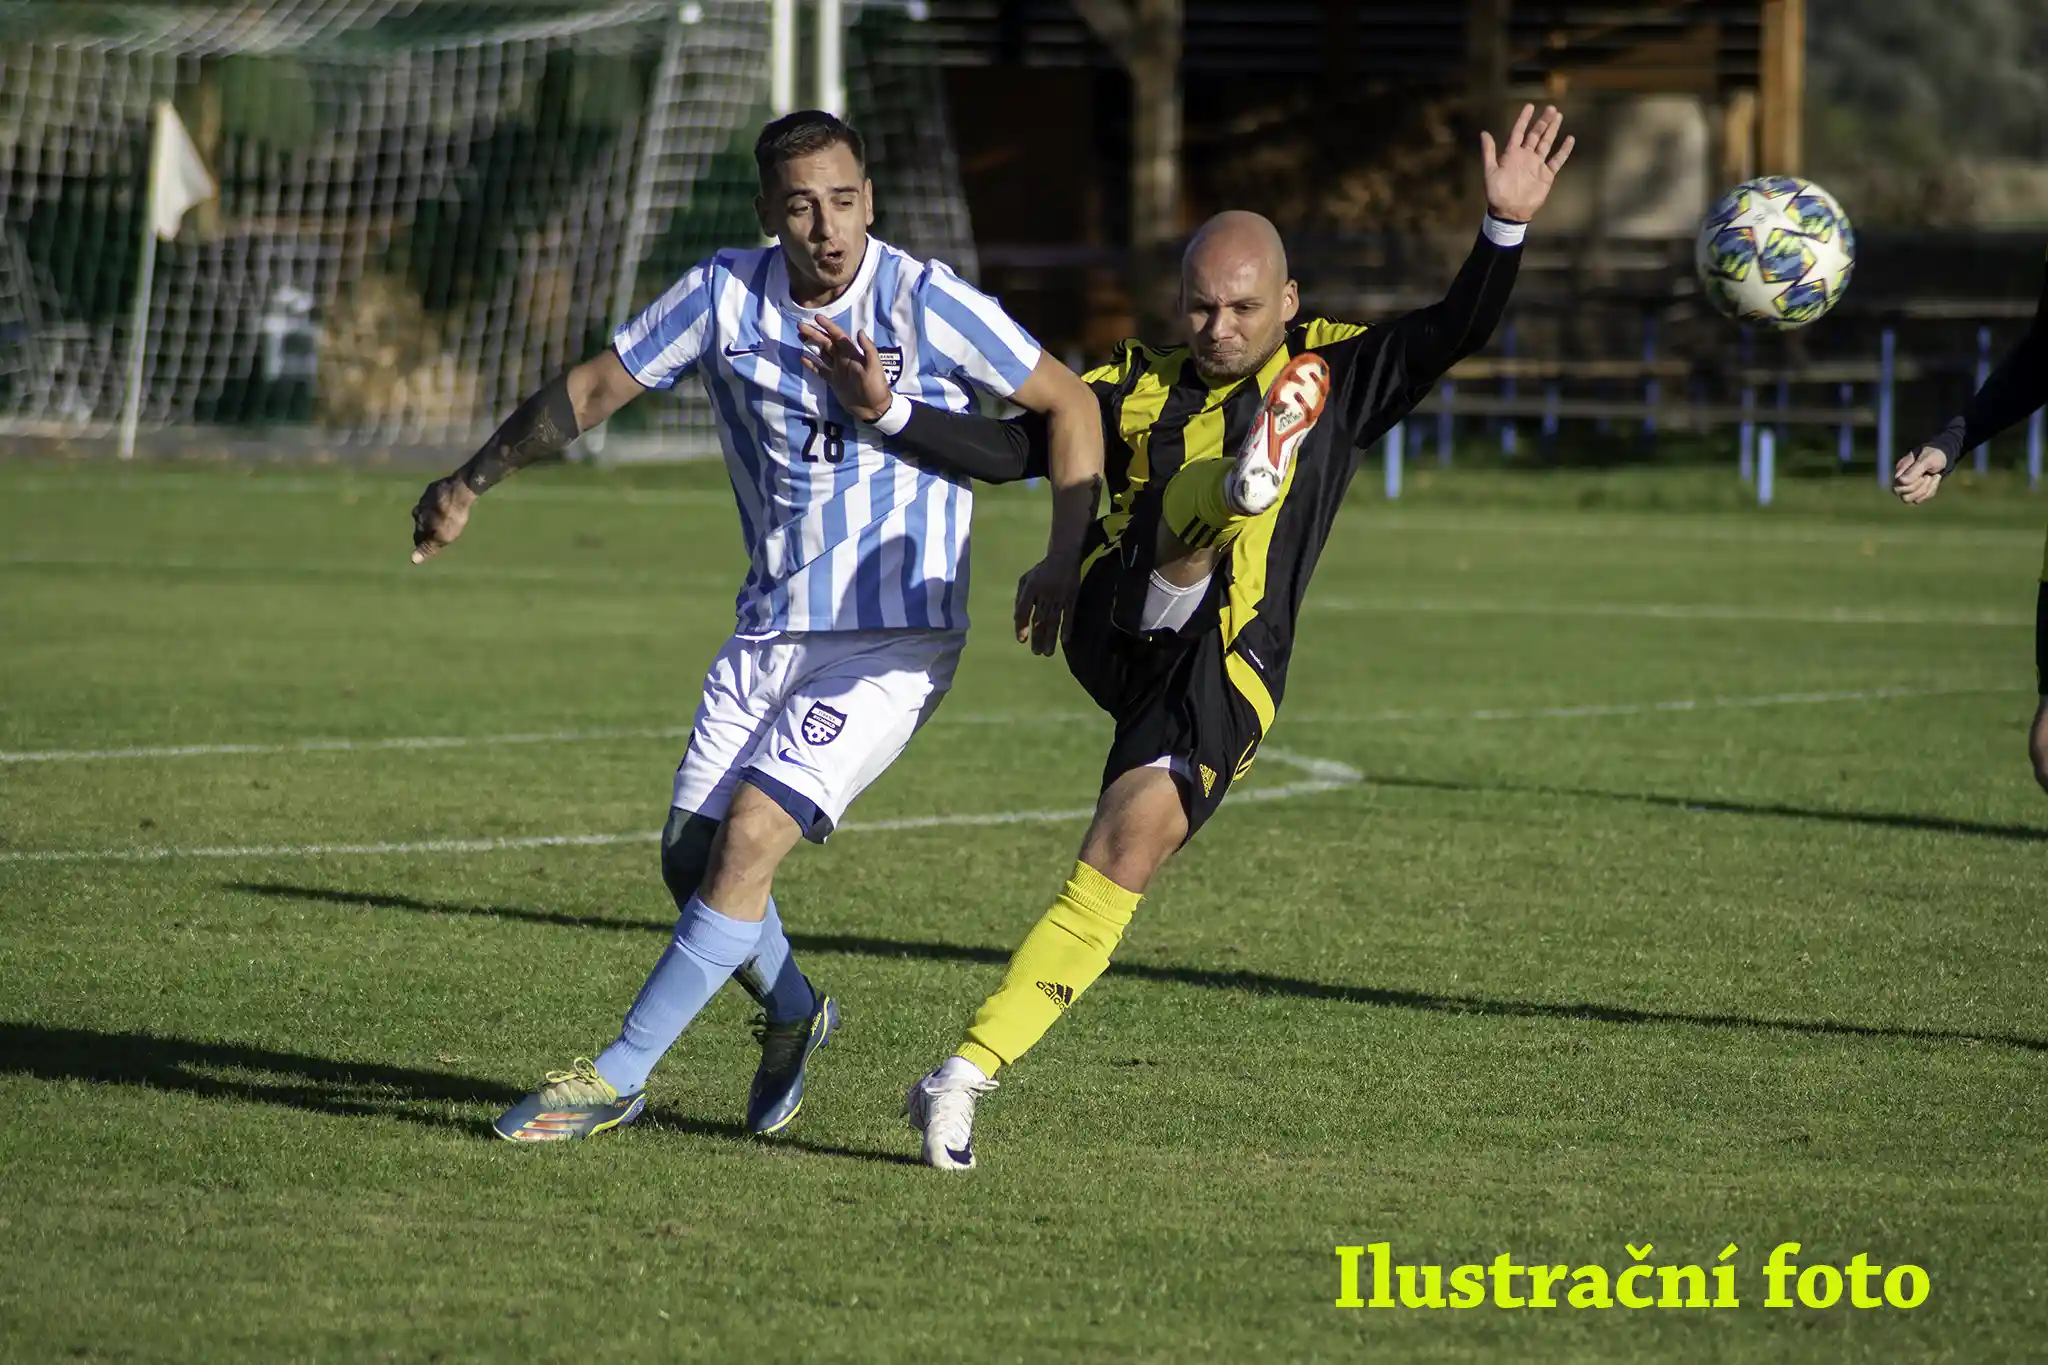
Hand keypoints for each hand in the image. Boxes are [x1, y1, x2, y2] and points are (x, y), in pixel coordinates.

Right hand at [410, 475, 476, 563]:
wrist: (459, 490)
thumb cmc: (451, 516)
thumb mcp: (442, 536)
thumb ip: (428, 547)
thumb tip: (413, 560)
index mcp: (418, 521)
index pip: (418, 536)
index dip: (423, 543)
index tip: (428, 548)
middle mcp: (418, 508)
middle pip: (421, 522)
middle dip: (427, 529)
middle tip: (435, 534)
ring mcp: (425, 496)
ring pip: (427, 510)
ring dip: (432, 515)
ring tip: (441, 520)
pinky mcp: (435, 487)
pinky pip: (435, 500)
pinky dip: (439, 505)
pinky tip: (446, 506)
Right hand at [797, 315, 891, 422]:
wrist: (872, 408)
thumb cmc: (875, 387)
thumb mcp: (874, 367)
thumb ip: (868, 349)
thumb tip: (859, 331)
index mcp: (852, 353)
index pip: (838, 336)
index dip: (828, 326)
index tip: (816, 317)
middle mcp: (842, 358)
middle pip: (826, 342)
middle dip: (814, 333)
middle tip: (800, 325)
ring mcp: (837, 369)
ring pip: (821, 353)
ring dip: (811, 344)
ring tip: (800, 336)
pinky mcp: (832, 380)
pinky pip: (820, 370)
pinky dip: (811, 364)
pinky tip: (803, 358)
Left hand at [1013, 553, 1080, 656]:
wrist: (1063, 557)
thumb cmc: (1041, 571)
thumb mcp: (1026, 579)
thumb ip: (1020, 598)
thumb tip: (1018, 620)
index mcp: (1031, 587)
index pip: (1023, 610)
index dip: (1021, 626)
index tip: (1022, 640)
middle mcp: (1045, 592)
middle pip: (1040, 619)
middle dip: (1037, 637)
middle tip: (1035, 653)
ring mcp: (1059, 595)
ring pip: (1054, 620)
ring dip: (1051, 638)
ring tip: (1047, 653)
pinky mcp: (1072, 597)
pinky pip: (1069, 615)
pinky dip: (1067, 628)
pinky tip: (1064, 640)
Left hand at [1481, 104, 1573, 223]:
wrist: (1510, 212)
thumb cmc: (1497, 193)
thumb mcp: (1490, 171)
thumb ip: (1488, 152)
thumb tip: (1484, 132)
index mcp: (1512, 154)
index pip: (1519, 132)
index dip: (1524, 119)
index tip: (1530, 106)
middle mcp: (1526, 156)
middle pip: (1536, 135)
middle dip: (1543, 121)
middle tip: (1551, 108)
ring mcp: (1537, 165)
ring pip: (1546, 143)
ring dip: (1552, 130)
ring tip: (1558, 116)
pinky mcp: (1546, 175)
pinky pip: (1557, 160)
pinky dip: (1563, 150)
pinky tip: (1569, 139)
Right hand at [1891, 446, 1949, 504]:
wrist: (1942, 457)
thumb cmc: (1933, 456)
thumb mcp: (1926, 460)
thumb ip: (1914, 471)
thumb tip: (1902, 482)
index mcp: (1900, 472)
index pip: (1901, 484)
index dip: (1914, 480)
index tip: (1924, 471)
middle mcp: (1900, 482)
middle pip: (1904, 496)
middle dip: (1921, 487)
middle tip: (1928, 476)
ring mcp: (1907, 489)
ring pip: (1912, 500)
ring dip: (1926, 489)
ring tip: (1931, 478)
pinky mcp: (1916, 494)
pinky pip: (1920, 500)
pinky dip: (1930, 491)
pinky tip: (1933, 481)